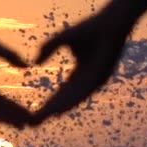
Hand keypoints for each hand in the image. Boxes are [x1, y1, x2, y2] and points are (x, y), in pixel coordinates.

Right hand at [29, 11, 134, 126]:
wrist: (111, 24)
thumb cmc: (91, 28)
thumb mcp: (63, 38)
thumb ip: (48, 48)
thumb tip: (35, 62)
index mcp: (80, 74)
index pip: (61, 93)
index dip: (48, 104)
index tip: (35, 113)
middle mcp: (87, 82)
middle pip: (65, 100)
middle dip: (50, 110)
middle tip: (35, 122)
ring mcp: (94, 82)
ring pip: (73, 99)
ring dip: (58, 109)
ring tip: (44, 117)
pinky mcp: (100, 79)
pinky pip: (83, 93)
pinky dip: (70, 101)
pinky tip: (60, 108)